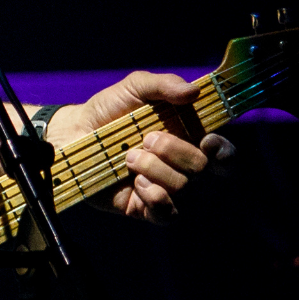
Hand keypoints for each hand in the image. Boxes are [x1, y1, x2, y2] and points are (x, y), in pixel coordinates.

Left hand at [48, 71, 233, 223]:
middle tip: (147, 138)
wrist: (74, 134)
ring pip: (184, 189)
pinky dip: (155, 197)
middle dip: (175, 150)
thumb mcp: (135, 87)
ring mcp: (166, 189)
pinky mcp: (147, 208)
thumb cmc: (109, 109)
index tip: (207, 140)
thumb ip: (164, 85)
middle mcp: (182, 166)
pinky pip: (168, 214)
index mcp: (188, 137)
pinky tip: (136, 183)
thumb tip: (193, 91)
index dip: (224, 151)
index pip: (224, 153)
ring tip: (129, 157)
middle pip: (203, 168)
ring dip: (155, 169)